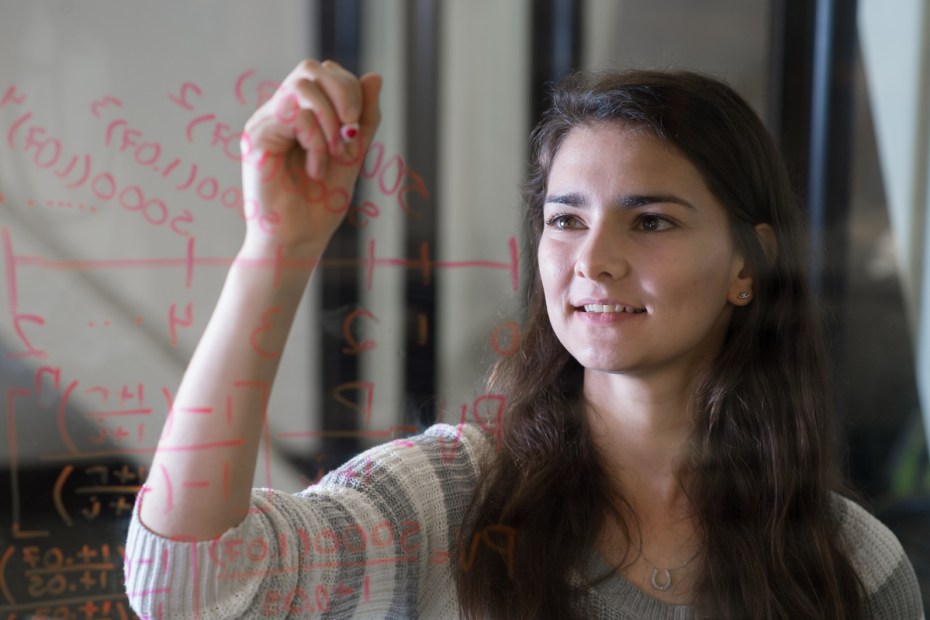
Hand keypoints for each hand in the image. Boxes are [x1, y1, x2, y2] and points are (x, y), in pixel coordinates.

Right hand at [240, 59, 381, 254]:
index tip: (358, 133)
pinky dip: (316, 141)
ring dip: (331, 121)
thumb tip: (375, 76)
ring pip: (302, 87)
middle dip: (344, 94)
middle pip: (311, 69)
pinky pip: (294, 115)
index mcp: (301, 115)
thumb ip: (364, 118)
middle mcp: (279, 114)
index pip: (325, 75)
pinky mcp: (256, 137)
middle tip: (353, 133)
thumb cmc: (321, 204)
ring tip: (336, 156)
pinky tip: (316, 170)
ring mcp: (265, 123)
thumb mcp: (353, 154)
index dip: (350, 90)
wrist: (299, 240)